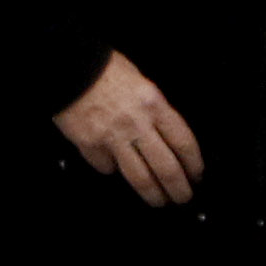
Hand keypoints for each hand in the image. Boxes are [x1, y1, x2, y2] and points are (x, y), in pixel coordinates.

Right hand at [54, 50, 201, 206]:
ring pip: (140, 177)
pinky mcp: (90, 145)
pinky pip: (106, 167)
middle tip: (182, 197)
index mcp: (153, 104)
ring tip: (158, 200)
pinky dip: (112, 169)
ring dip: (153, 194)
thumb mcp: (140, 82)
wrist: (69, 65)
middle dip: (178, 189)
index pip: (184, 143)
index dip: (194, 165)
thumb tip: (165, 137)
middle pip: (166, 168)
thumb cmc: (105, 69)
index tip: (196, 175)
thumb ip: (154, 110)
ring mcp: (112, 137)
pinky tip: (114, 167)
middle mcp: (136, 123)